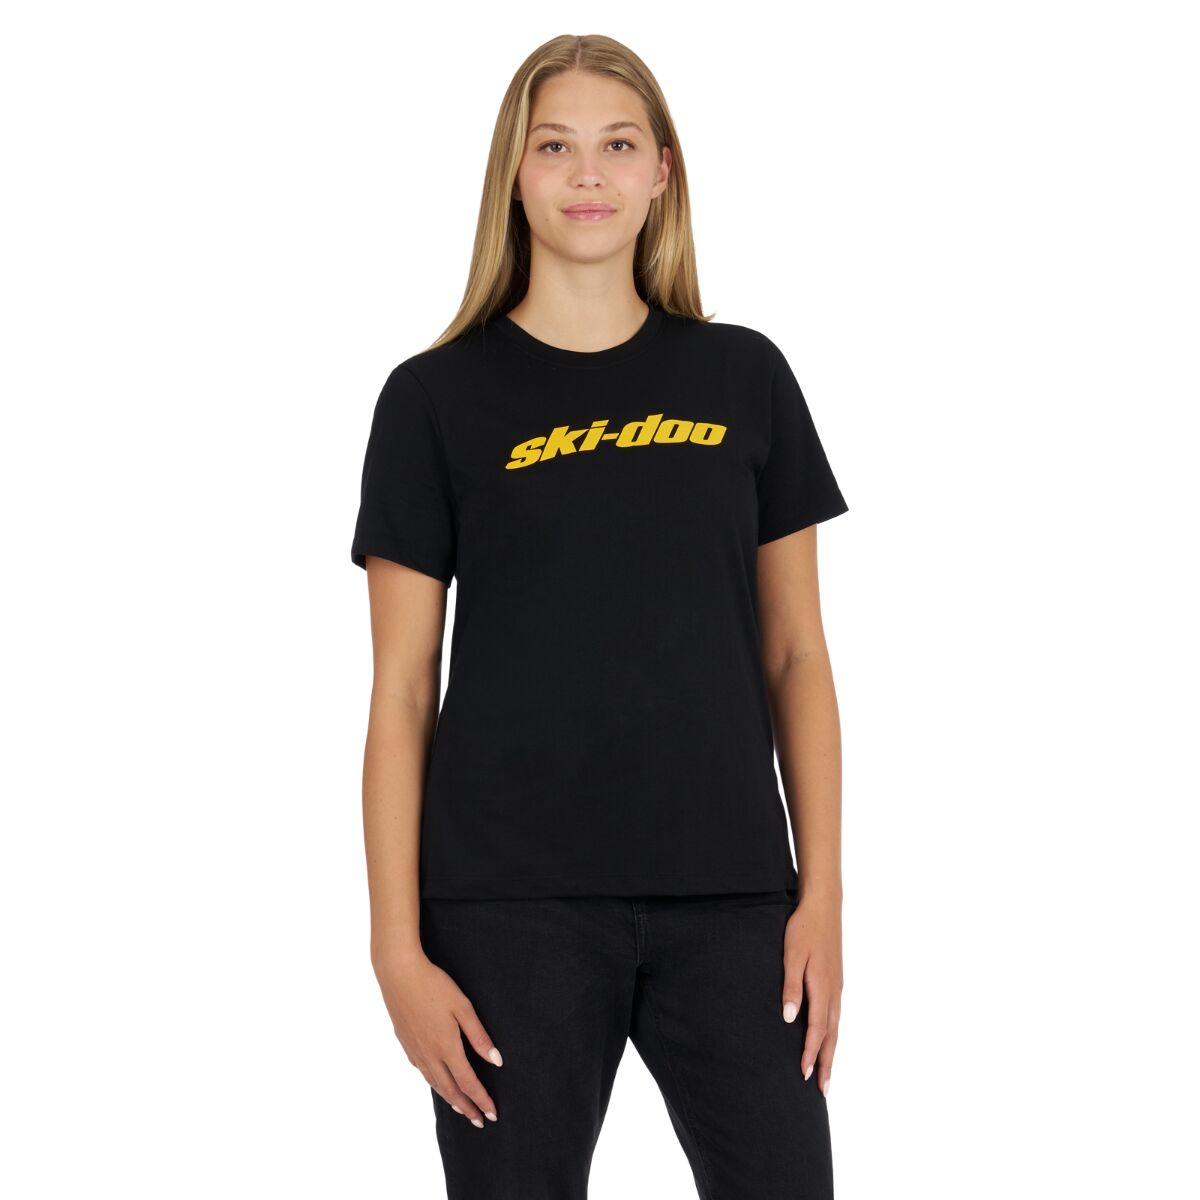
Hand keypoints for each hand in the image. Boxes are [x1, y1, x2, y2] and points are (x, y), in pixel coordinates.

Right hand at [372, 942, 503, 1127]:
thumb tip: (496, 1061)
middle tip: (480, 1120)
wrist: (399, 974)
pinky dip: (435, 1084)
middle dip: (467, 1108)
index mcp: (446, 1047)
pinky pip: (423, 1072)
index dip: (481, 1099)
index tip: (492, 1114)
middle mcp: (429, 1055)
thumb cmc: (434, 986)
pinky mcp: (406, 1044)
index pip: (468, 1083)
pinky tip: (438, 1083)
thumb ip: (479, 1036)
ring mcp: (415, 1051)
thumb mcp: (462, 1007)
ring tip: (462, 1109)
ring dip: (451, 1099)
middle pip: (451, 1090)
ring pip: (435, 1084)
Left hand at [780, 894, 842, 1095]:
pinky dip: (833, 1034)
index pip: (817, 1029)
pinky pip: (836, 1016)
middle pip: (831, 1035)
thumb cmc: (803, 929)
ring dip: (831, 1052)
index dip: (810, 1053)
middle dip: (826, 1063)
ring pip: (836, 1027)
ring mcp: (837, 987)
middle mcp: (833, 992)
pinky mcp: (836, 982)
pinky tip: (828, 1040)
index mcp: (822, 987)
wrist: (823, 908)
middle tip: (823, 1090)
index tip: (803, 1074)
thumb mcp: (791, 955)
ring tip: (826, 1074)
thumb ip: (791, 987)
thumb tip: (789, 1019)